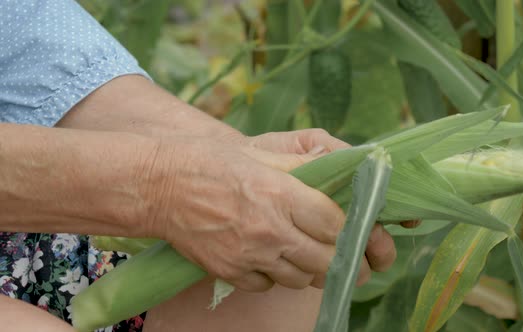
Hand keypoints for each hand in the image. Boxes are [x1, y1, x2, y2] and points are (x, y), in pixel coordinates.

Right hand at [139, 139, 346, 291]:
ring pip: (300, 279)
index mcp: (281, 194)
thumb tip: (335, 172)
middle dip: (341, 258)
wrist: (157, 186)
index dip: (349, 227)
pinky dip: (274, 276)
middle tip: (345, 254)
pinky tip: (267, 257)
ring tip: (302, 252)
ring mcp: (248, 255)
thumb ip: (302, 169)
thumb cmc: (208, 163)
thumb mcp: (260, 155)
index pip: (335, 223)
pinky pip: (267, 286)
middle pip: (326, 260)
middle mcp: (269, 229)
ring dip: (308, 268)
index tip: (349, 226)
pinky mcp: (229, 272)